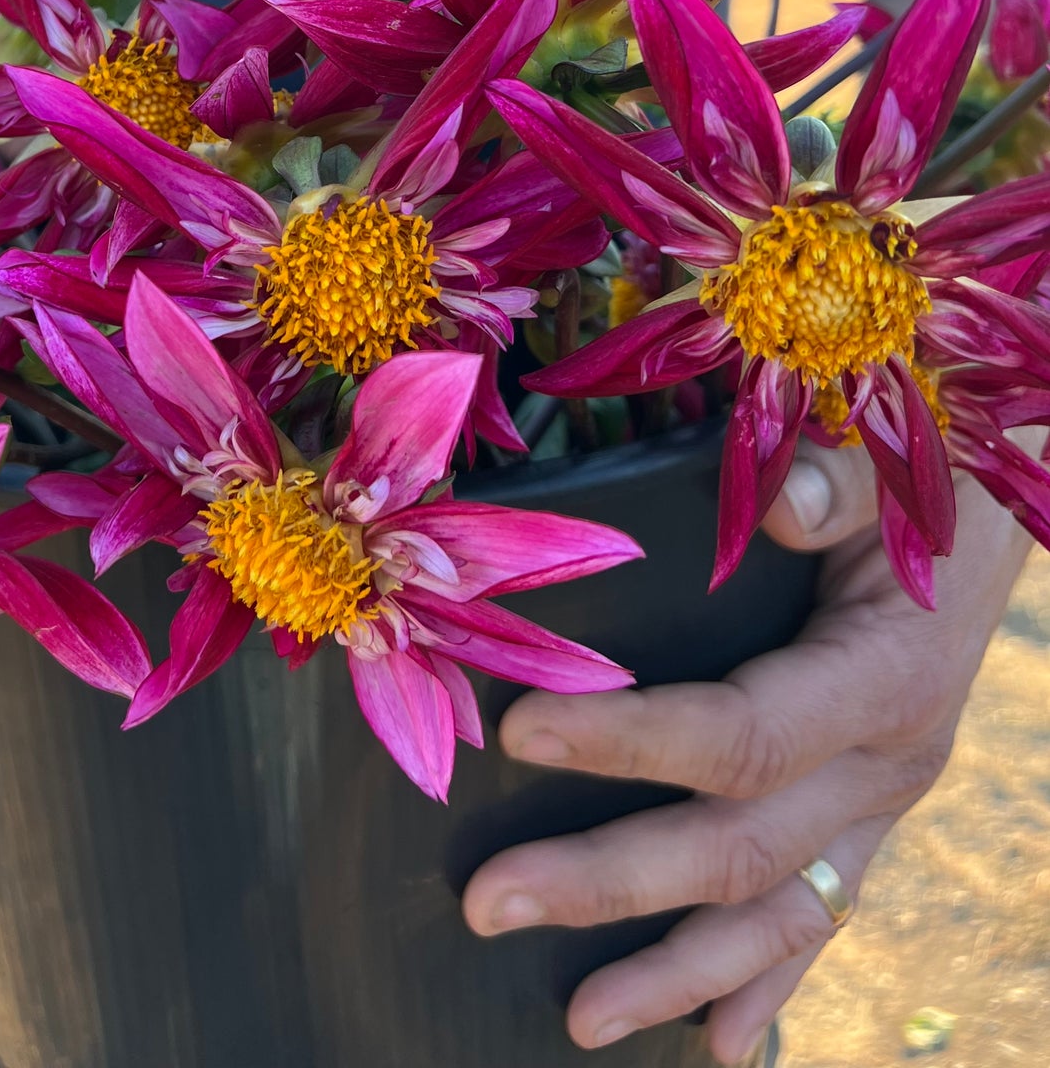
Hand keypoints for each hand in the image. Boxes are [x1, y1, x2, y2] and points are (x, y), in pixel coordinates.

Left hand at [461, 441, 1029, 1063]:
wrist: (990, 528)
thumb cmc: (922, 486)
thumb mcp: (889, 468)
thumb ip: (836, 478)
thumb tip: (785, 497)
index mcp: (879, 682)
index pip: (741, 737)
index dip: (630, 740)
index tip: (516, 733)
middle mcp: (884, 766)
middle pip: (739, 850)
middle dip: (609, 883)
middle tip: (488, 904)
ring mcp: (877, 809)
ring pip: (776, 917)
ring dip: (675, 974)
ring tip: (578, 1024)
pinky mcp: (864, 820)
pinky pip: (815, 920)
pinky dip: (765, 989)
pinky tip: (716, 1048)